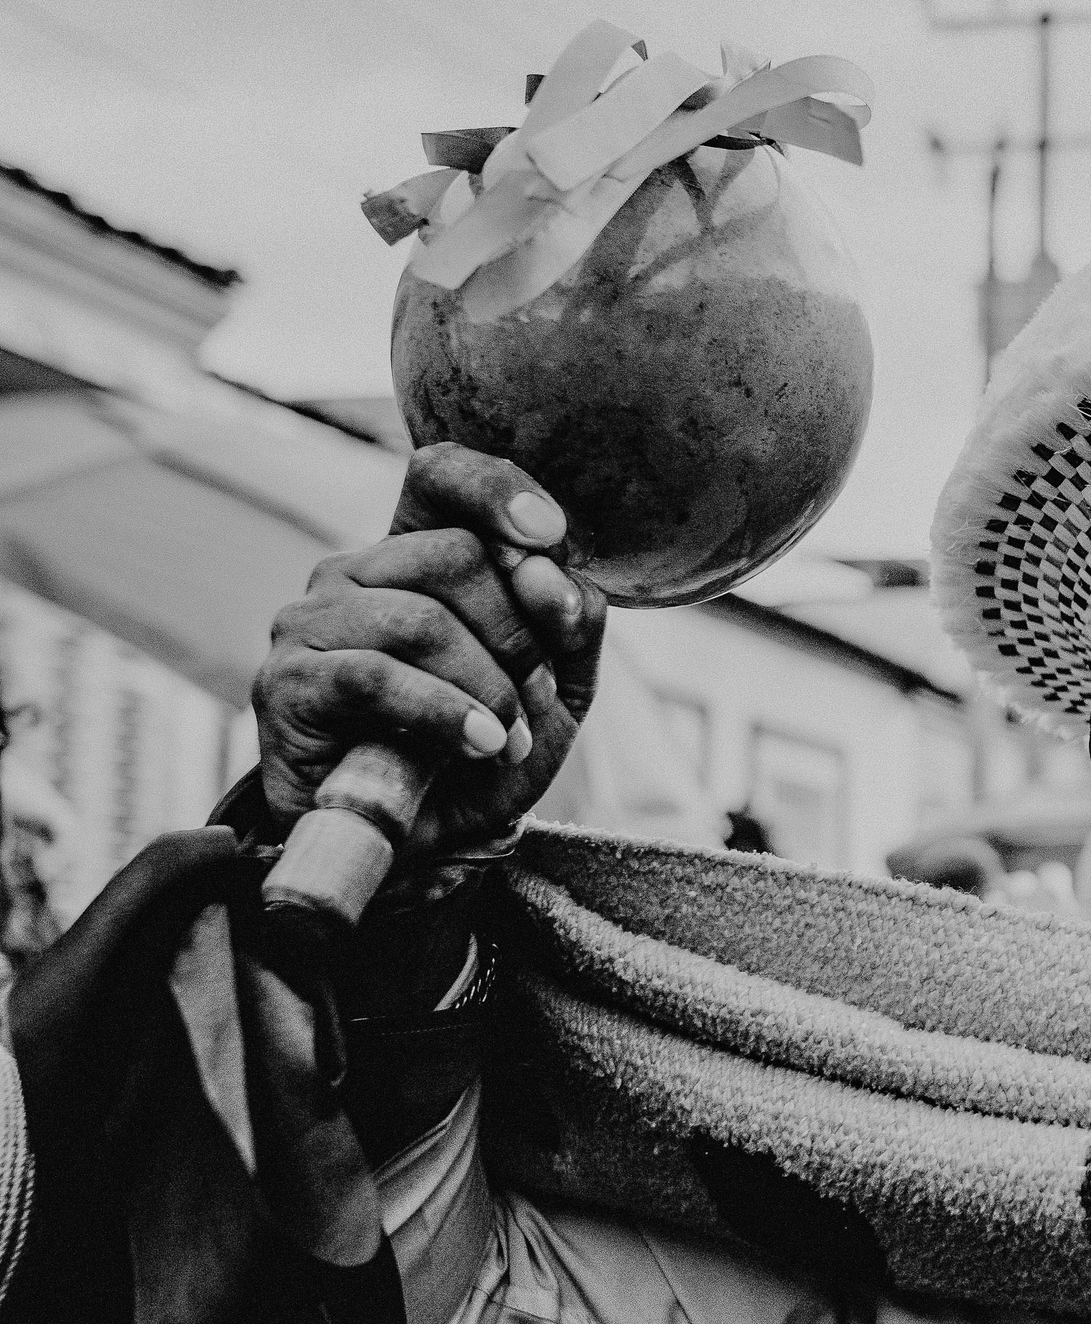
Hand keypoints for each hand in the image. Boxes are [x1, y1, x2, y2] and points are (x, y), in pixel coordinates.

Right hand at [254, 444, 605, 860]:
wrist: (422, 847)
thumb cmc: (483, 755)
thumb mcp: (556, 686)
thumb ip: (569, 623)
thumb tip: (558, 571)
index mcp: (415, 556)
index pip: (440, 476)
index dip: (497, 489)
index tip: (551, 535)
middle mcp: (353, 574)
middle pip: (456, 554)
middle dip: (520, 632)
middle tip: (535, 697)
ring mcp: (308, 623)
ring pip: (421, 617)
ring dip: (489, 685)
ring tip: (507, 738)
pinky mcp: (287, 684)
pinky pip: (377, 674)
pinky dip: (446, 711)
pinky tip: (482, 744)